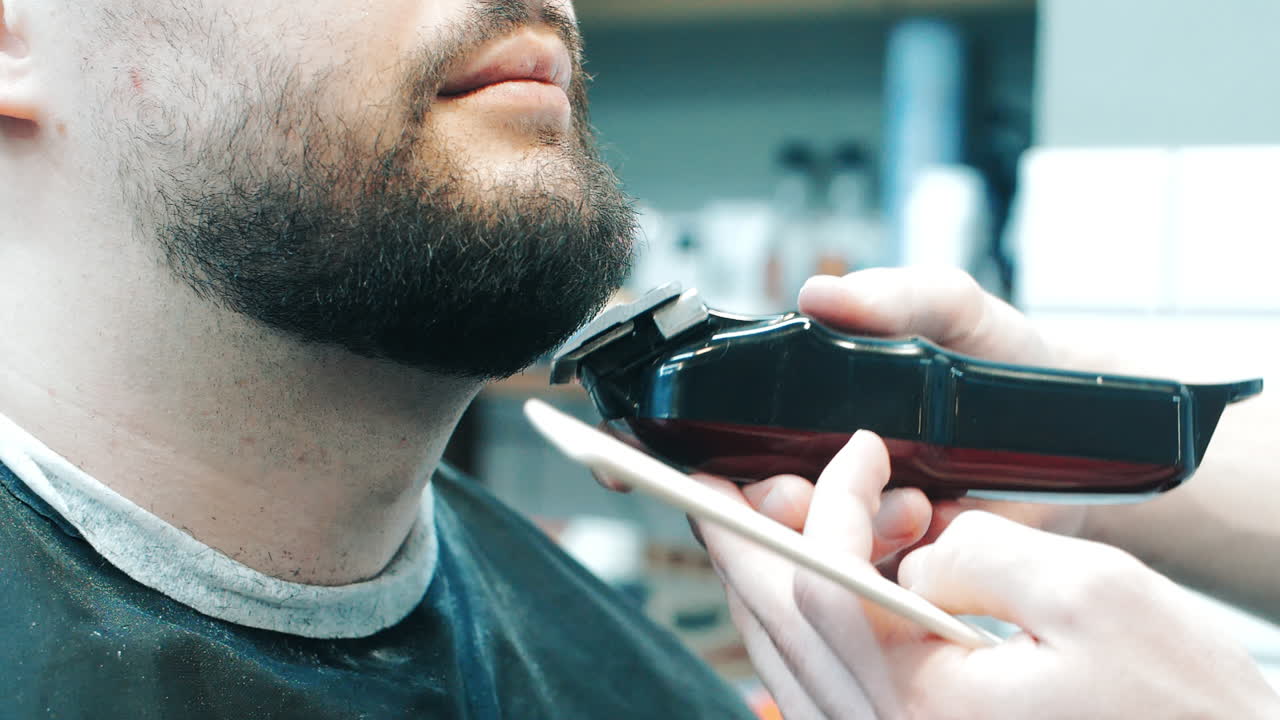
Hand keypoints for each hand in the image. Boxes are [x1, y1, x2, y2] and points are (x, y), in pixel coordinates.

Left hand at [701, 431, 1279, 718]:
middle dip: (739, 538)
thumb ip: (977, 554)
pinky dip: (805, 627)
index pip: (824, 584)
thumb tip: (908, 549)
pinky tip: (813, 583)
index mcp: (920, 709)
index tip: (865, 448)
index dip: (831, 500)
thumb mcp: (1091, 597)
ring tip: (748, 517)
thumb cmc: (1179, 706)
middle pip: (776, 624)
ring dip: (765, 580)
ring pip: (788, 660)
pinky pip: (819, 688)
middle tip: (702, 480)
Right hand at [760, 268, 1088, 567]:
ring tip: (914, 506)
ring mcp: (861, 529)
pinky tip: (934, 530)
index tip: (745, 478)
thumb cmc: (1001, 360)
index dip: (724, 474)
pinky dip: (897, 569)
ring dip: (849, 540)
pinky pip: (878, 591)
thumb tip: (818, 295)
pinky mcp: (906, 571)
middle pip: (761, 517)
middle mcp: (823, 476)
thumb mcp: (950, 311)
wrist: (1074, 421)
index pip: (730, 454)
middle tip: (814, 497)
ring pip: (816, 560)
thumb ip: (893, 296)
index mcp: (809, 417)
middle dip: (783, 515)